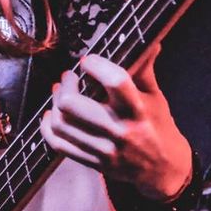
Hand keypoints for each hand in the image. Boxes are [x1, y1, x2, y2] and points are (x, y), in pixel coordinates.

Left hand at [40, 46, 192, 201]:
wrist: (163, 169)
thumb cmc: (159, 127)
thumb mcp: (156, 97)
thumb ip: (145, 70)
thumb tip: (149, 41)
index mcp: (138, 110)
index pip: (115, 81)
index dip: (96, 65)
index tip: (88, 61)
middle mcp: (120, 131)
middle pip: (72, 104)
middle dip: (66, 85)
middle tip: (70, 77)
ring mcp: (104, 149)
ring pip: (61, 124)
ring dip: (54, 103)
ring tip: (60, 93)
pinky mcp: (94, 162)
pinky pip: (58, 145)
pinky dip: (48, 127)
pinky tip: (52, 115)